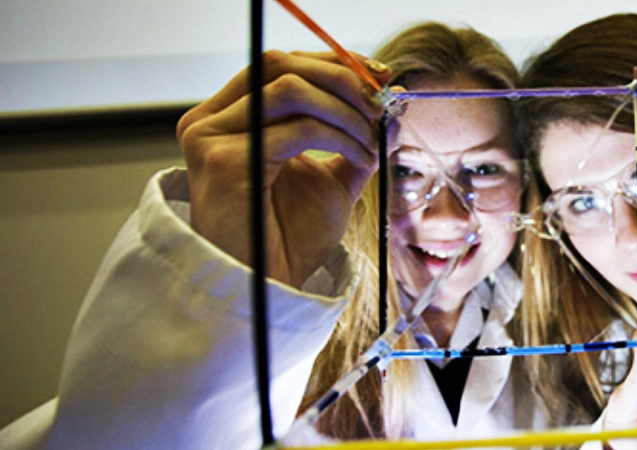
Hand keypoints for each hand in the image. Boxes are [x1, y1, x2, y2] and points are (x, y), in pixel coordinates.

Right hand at [176, 50, 388, 287]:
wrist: (267, 287)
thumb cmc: (289, 237)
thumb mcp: (330, 177)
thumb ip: (352, 137)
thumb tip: (389, 101)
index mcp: (226, 117)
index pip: (278, 65)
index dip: (332, 63)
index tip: (377, 76)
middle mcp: (209, 121)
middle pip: (280, 64)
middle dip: (341, 78)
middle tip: (379, 104)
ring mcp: (211, 139)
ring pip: (291, 90)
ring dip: (344, 111)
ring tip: (370, 140)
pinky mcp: (225, 162)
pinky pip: (298, 129)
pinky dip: (340, 136)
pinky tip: (358, 157)